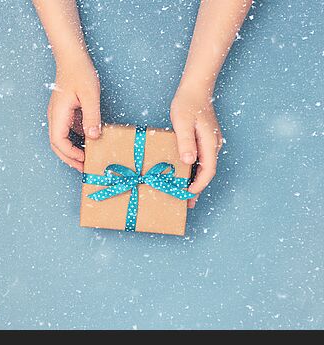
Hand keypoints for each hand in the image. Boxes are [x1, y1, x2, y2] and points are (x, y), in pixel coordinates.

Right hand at [47, 53, 100, 171]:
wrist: (72, 57)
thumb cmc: (80, 73)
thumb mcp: (90, 95)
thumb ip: (91, 116)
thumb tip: (93, 137)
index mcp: (58, 114)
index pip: (58, 141)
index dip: (70, 154)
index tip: (84, 160)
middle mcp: (54, 116)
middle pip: (56, 144)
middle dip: (69, 158)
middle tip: (84, 168)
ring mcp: (58, 114)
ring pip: (60, 139)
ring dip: (71, 151)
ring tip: (86, 159)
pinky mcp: (64, 112)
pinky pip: (67, 130)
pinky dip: (75, 140)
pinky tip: (88, 142)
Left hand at [170, 83, 223, 207]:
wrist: (195, 89)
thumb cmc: (187, 104)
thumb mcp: (182, 123)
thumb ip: (186, 142)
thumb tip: (189, 161)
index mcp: (209, 143)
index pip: (208, 170)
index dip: (199, 184)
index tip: (188, 195)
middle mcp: (213, 145)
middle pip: (207, 171)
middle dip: (198, 188)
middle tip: (186, 203)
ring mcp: (210, 142)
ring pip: (205, 166)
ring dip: (196, 180)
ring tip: (184, 193)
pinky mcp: (205, 139)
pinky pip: (201, 159)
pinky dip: (194, 170)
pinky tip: (185, 175)